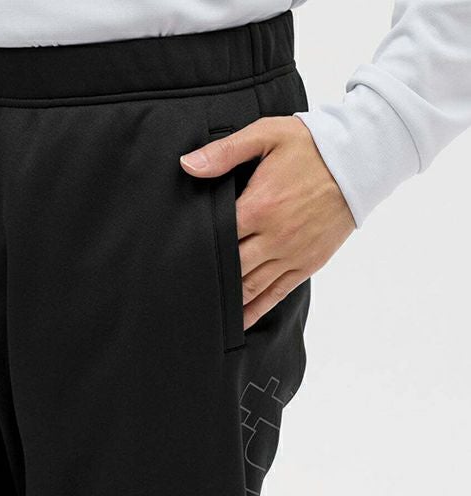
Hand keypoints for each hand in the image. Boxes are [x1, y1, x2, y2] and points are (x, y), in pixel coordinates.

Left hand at [180, 116, 355, 329]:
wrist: (359, 161)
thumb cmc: (311, 147)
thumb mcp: (266, 137)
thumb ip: (225, 153)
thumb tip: (188, 165)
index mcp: (258, 207)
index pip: (216, 237)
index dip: (193, 249)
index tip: (175, 259)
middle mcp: (274, 237)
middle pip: (230, 266)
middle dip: (207, 278)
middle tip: (182, 289)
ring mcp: (292, 254)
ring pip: (251, 286)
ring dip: (228, 300)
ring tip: (204, 312)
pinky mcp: (308, 263)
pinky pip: (277, 293)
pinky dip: (256, 309)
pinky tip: (240, 320)